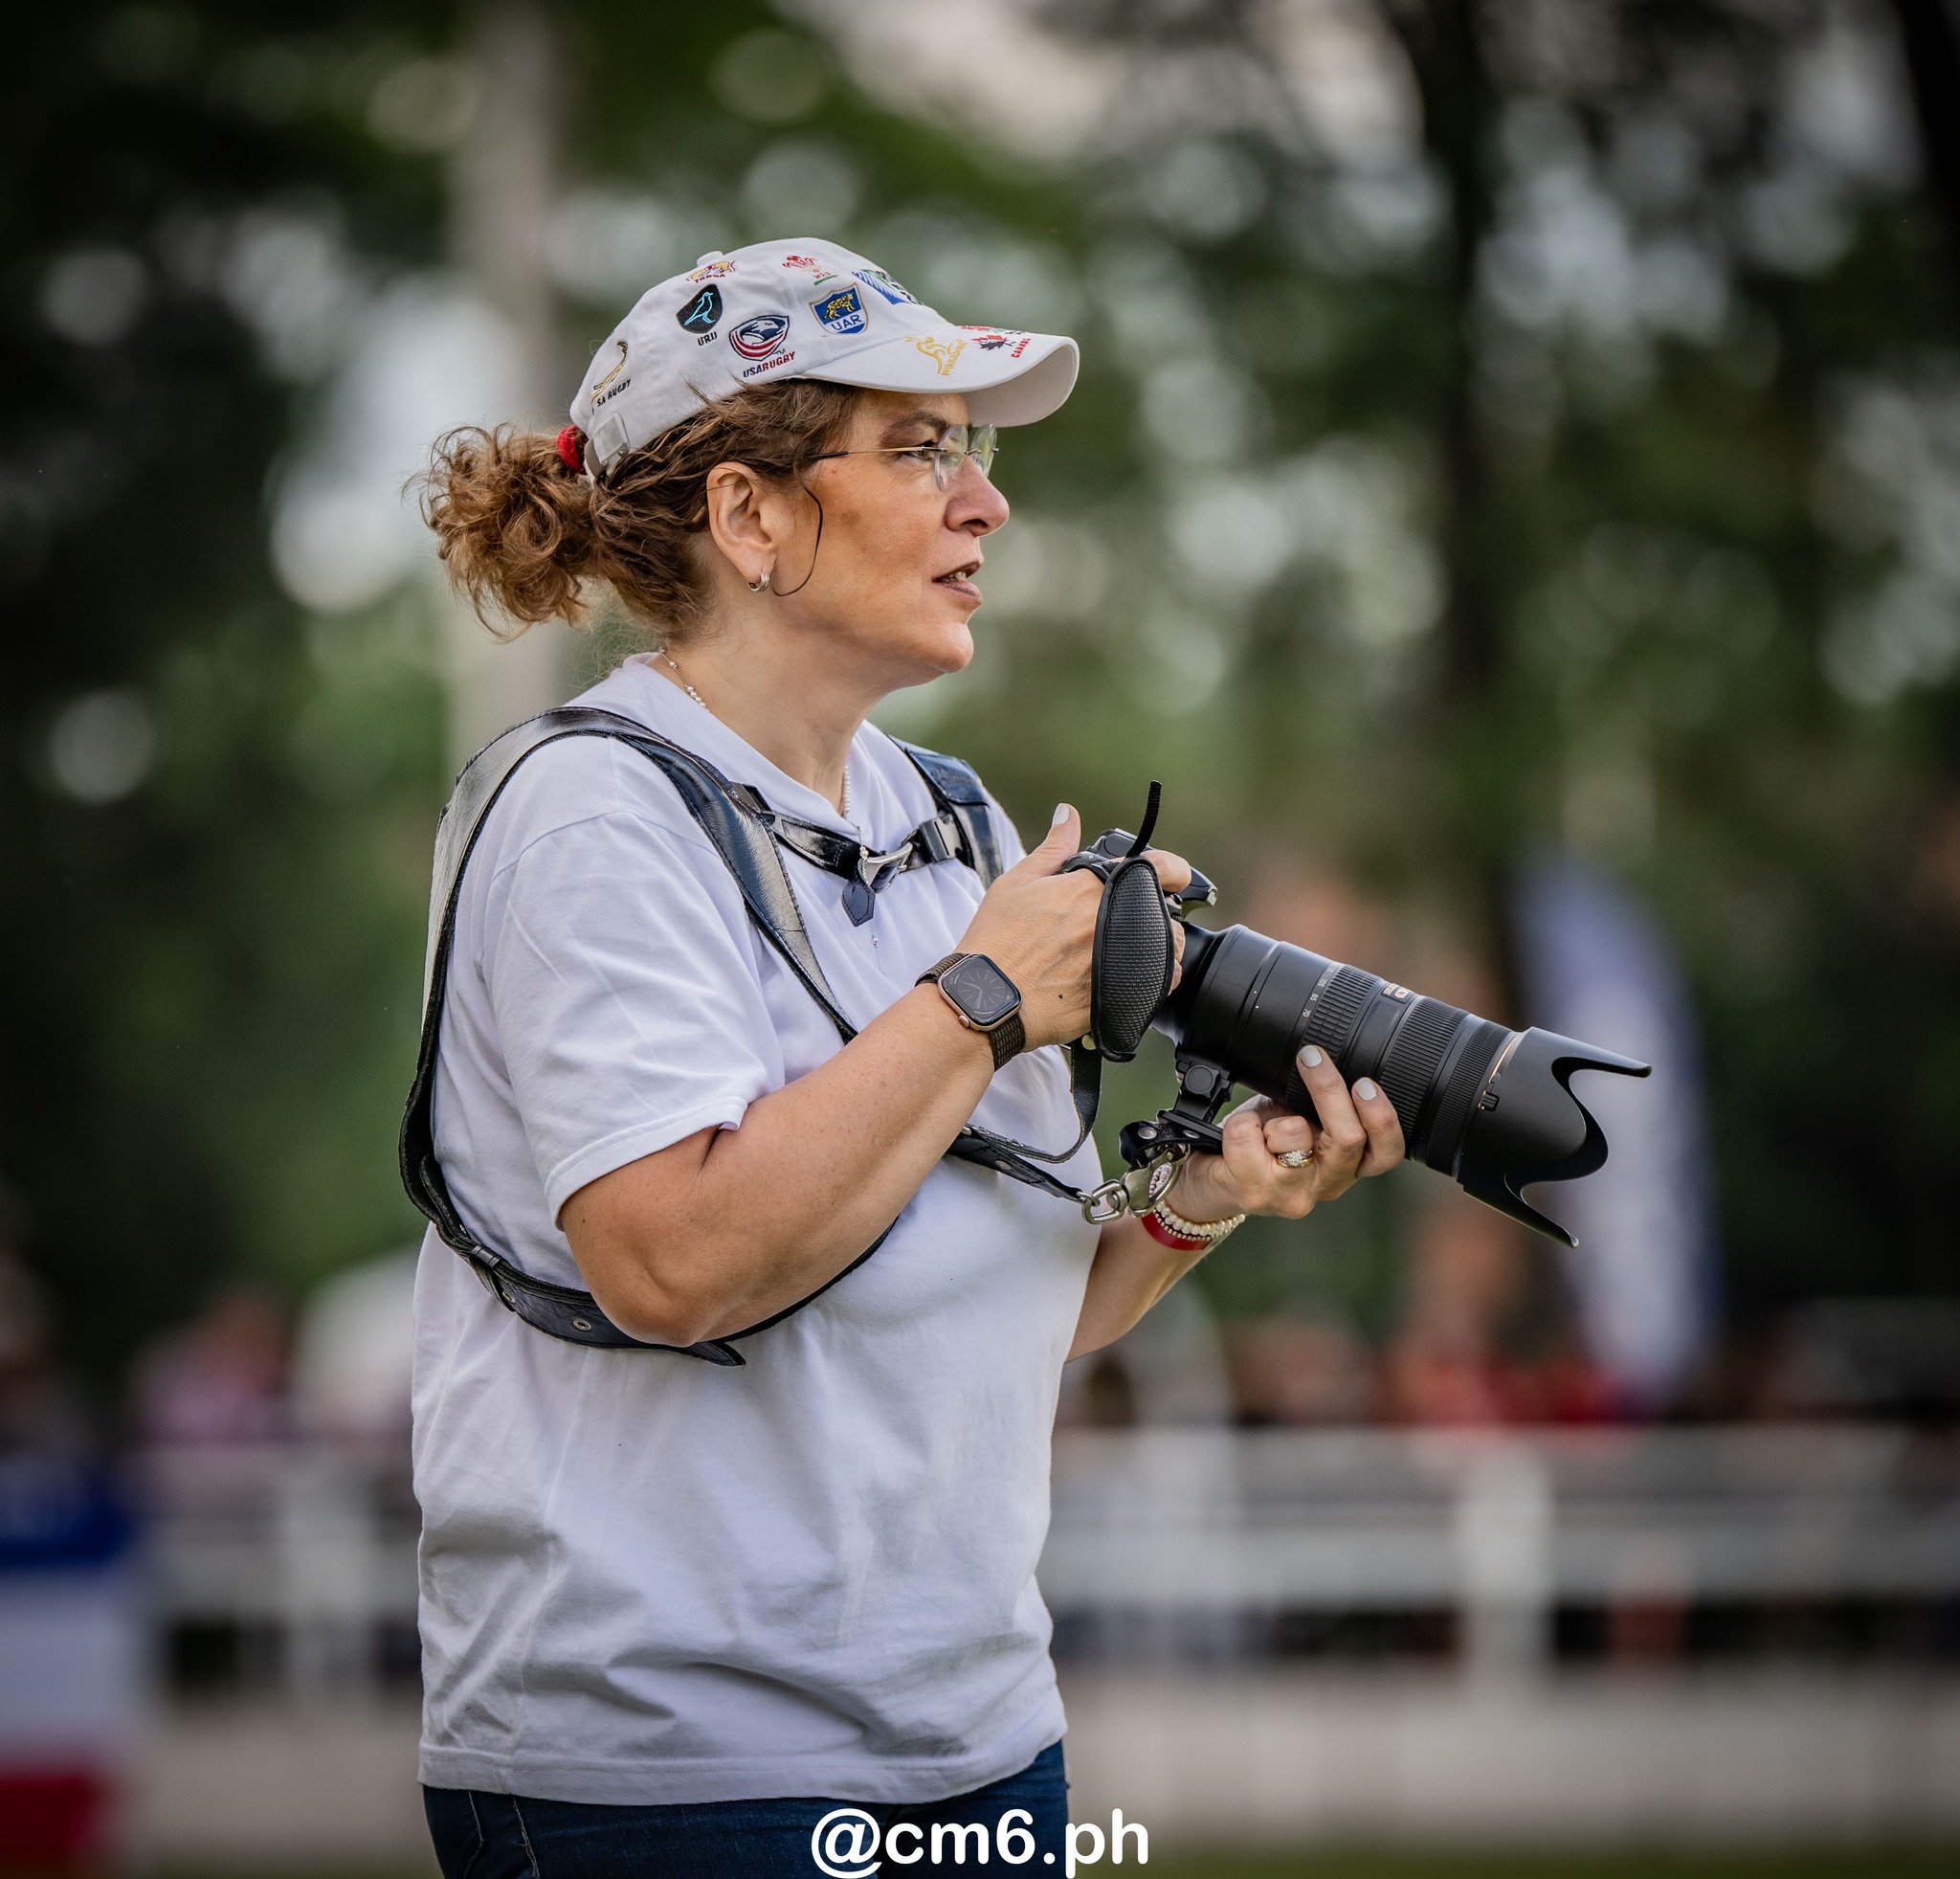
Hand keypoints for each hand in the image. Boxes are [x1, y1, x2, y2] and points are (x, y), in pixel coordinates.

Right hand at [955, 806, 1191, 1051]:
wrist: (986, 998)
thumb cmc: (996, 940)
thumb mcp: (1018, 882)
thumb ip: (1053, 848)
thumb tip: (1068, 814)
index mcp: (1093, 888)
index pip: (1159, 867)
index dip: (1173, 869)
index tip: (1172, 875)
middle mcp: (1113, 922)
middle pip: (1164, 914)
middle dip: (1154, 914)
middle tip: (1128, 921)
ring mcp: (1119, 962)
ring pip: (1167, 951)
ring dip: (1159, 947)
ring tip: (1129, 951)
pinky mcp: (1119, 997)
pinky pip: (1158, 987)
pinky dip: (1156, 981)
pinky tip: (1131, 977)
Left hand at [1168, 1044, 1405, 1224]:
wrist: (1216, 1181)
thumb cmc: (1261, 1146)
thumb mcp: (1299, 1121)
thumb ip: (1318, 1108)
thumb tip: (1322, 1065)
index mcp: (1346, 1166)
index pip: (1386, 1153)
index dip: (1382, 1118)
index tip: (1365, 1083)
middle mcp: (1326, 1185)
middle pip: (1348, 1138)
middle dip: (1330, 1090)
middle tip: (1312, 1057)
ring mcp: (1291, 1193)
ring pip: (1295, 1134)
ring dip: (1274, 1116)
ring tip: (1262, 1125)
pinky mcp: (1255, 1194)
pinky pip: (1247, 1136)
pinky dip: (1241, 1122)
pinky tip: (1238, 1135)